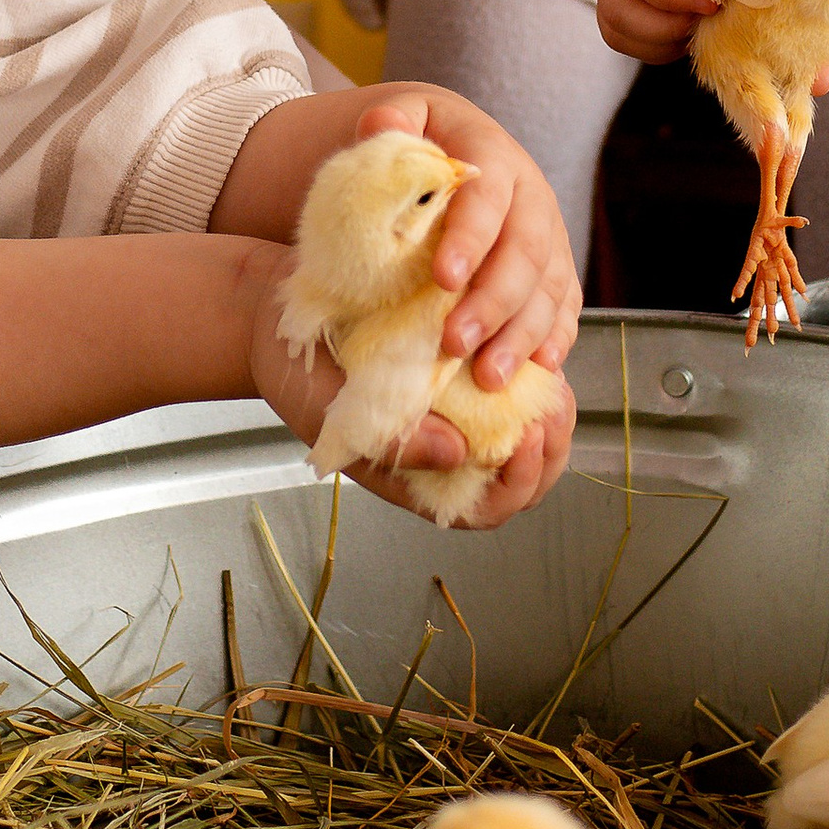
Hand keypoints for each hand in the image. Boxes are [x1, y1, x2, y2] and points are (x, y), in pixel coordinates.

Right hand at [241, 245, 578, 531]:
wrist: (274, 320)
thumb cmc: (296, 374)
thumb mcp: (331, 411)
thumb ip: (391, 441)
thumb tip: (458, 454)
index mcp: (416, 479)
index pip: (488, 509)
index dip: (520, 483)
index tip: (527, 438)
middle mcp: (444, 452)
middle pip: (524, 479)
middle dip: (552, 449)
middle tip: (554, 407)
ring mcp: (455, 415)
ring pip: (527, 434)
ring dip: (549, 412)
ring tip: (552, 379)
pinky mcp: (459, 375)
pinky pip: (512, 387)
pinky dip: (531, 373)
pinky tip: (534, 347)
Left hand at [352, 80, 581, 387]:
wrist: (462, 146)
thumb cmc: (423, 140)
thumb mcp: (406, 118)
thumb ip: (393, 125)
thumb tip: (382, 128)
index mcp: (495, 158)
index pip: (487, 199)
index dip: (470, 238)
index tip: (442, 278)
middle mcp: (532, 198)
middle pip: (525, 253)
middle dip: (493, 302)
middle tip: (455, 344)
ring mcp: (550, 236)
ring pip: (549, 288)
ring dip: (522, 334)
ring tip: (489, 377)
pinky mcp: (557, 268)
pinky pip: (566, 306)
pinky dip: (555, 337)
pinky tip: (539, 370)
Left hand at [727, 0, 828, 90]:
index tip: (819, 81)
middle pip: (819, 41)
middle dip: (798, 69)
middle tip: (774, 99)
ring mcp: (803, 0)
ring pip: (788, 38)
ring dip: (768, 59)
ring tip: (745, 89)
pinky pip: (760, 22)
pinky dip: (742, 35)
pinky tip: (716, 51)